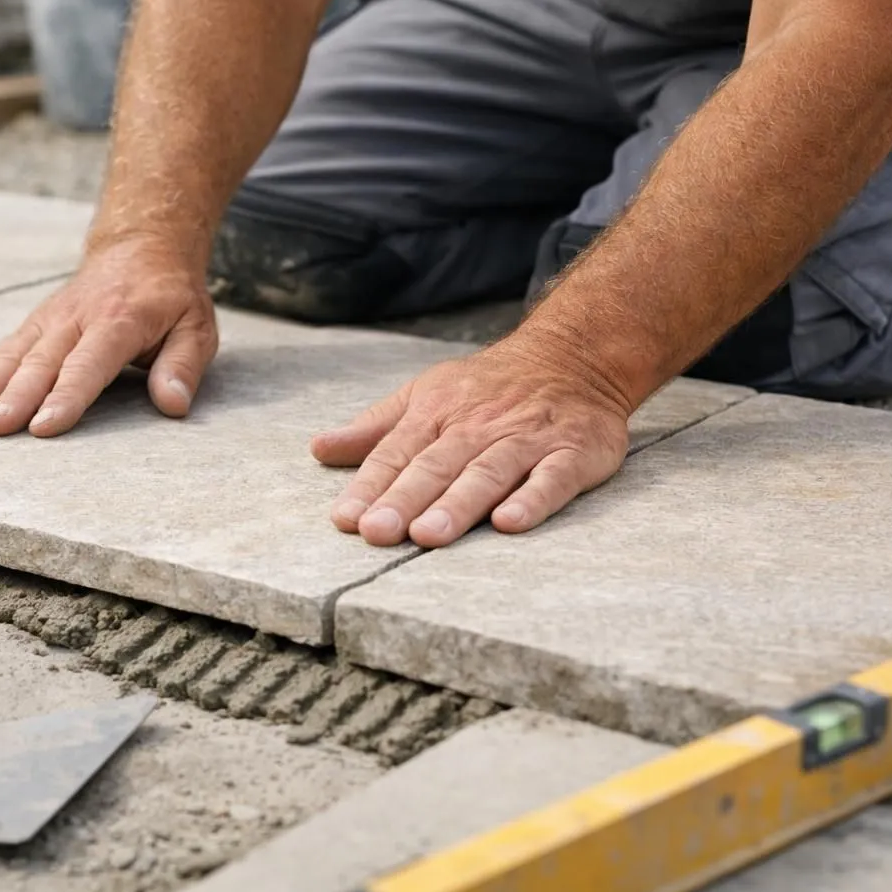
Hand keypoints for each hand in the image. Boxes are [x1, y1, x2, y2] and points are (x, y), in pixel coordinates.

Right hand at [0, 238, 218, 435]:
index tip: (43, 427)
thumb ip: (182, 365)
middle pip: (42, 362)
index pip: (89, 364)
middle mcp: (78, 318)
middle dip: (13, 397)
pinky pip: (4, 349)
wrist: (142, 246)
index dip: (66, 396)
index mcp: (120, 320)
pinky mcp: (36, 323)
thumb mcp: (196, 327)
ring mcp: (52, 319)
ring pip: (14, 355)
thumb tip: (173, 404)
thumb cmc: (172, 298)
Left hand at [311, 334, 631, 546]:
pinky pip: (552, 477)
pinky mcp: (572, 453)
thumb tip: (318, 449)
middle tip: (377, 534)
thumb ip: (374, 429)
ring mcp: (525, 439)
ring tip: (428, 535)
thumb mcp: (424, 395)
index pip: (395, 453)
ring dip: (458, 504)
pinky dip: (533, 498)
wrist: (571, 355)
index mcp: (436, 413)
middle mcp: (477, 426)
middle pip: (435, 466)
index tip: (345, 520)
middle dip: (404, 500)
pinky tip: (510, 522)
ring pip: (486, 472)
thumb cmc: (486, 387)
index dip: (369, 487)